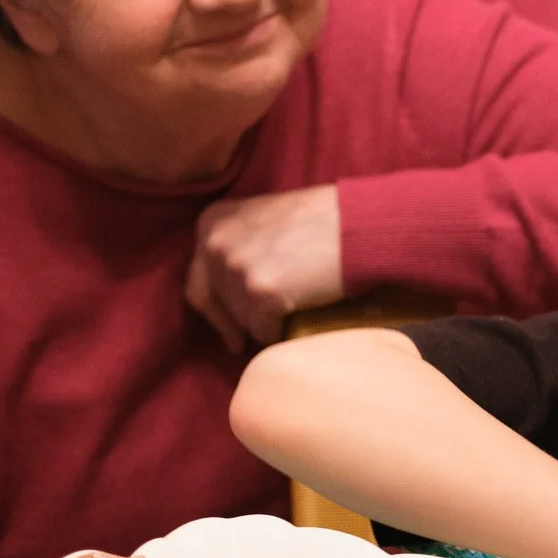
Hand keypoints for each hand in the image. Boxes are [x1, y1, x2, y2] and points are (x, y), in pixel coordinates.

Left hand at [186, 186, 344, 352]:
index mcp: (212, 221)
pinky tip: (300, 319)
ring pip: (241, 321)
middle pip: (216, 304)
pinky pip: (263, 331)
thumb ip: (239, 242)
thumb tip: (229, 286)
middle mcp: (216, 244)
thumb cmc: (322, 218)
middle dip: (236, 322)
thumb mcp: (263, 218)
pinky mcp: (261, 294)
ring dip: (263, 324)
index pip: (198, 281)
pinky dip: (281, 331)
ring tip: (288, 314)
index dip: (215, 311)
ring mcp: (237, 269)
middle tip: (248, 339)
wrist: (358, 222)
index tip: (229, 332)